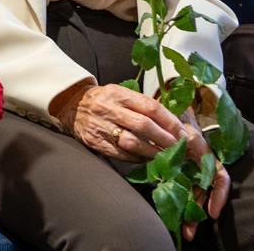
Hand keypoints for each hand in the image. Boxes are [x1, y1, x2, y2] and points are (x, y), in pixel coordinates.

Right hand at [57, 83, 184, 162]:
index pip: (150, 107)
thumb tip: (172, 124)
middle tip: (178, 147)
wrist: (71, 105)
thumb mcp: (120, 94)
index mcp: (118, 93)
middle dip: (165, 139)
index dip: (170, 122)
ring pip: (132, 142)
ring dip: (152, 152)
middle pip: (144, 125)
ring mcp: (100, 126)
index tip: (182, 133)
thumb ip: (142, 105)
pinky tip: (146, 159)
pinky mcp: (95, 142)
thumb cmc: (103, 100)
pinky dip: (137, 159)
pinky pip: (120, 154)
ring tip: (165, 156)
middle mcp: (108, 108)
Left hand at [177, 109, 229, 241]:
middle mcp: (200, 171)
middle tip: (189, 232)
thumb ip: (183, 145)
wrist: (169, 120)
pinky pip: (177, 192)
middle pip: (202, 195)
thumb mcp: (185, 134)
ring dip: (187, 215)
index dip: (218, 196)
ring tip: (182, 231)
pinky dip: (175, 203)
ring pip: (190, 198)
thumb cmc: (180, 125)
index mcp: (208, 160)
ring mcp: (188, 175)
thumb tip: (170, 157)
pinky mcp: (174, 176)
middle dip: (197, 214)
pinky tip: (171, 216)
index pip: (220, 180)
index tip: (212, 213)